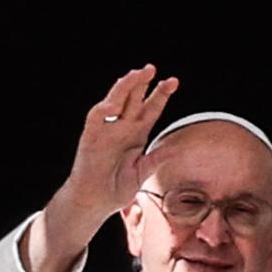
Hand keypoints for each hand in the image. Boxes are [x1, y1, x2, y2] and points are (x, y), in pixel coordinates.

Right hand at [61, 64, 179, 219]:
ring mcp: (107, 130)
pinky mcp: (91, 136)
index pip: (151, 108)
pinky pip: (97, 116)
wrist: (94, 202)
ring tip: (136, 74)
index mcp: (137, 134)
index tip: (173, 81)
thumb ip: (157, 159)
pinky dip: (105, 107)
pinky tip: (115, 103)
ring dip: (125, 86)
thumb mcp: (143, 173)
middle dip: (143, 83)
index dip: (161, 94)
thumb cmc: (116, 189)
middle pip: (134, 99)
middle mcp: (123, 127)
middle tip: (152, 69)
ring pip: (116, 100)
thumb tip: (179, 148)